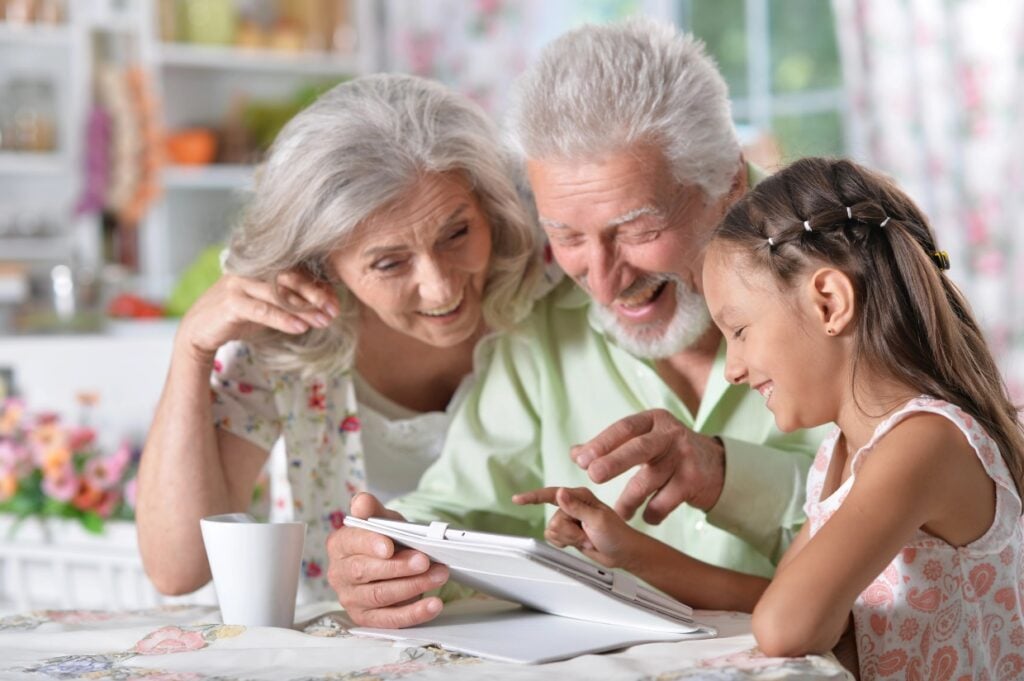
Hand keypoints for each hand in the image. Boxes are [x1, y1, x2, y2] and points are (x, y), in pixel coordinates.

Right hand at [178, 270, 340, 362]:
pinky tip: (300, 328)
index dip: (318, 286)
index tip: (336, 302)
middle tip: (334, 310)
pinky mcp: (230, 301)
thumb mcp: (270, 306)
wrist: (201, 331)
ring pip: (278, 293)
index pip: (296, 271)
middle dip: (315, 293)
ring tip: (323, 321)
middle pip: (290, 277)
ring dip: (304, 308)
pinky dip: (283, 318)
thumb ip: (292, 301)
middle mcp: (251, 270)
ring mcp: (239, 283)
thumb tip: (325, 304)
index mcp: (261, 266)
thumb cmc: (240, 316)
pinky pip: (262, 309)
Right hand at [325, 493, 448, 627]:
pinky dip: (415, 613)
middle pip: (365, 572)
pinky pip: (391, 620)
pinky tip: (433, 605)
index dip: (370, 544)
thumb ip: (372, 510)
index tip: (390, 546)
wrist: (393, 561)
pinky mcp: (367, 619)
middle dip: (398, 567)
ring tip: (439, 576)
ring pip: (381, 596)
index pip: (351, 544)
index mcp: (339, 545)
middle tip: (424, 561)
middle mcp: (339, 574)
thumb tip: (361, 502)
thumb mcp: (382, 520)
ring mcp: (351, 599)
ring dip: (413, 586)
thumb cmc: (385, 539)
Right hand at [512, 486, 645, 570]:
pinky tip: (579, 542)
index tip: (517, 499)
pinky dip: (566, 543)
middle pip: (553, 519)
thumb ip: (576, 507)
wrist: (622, 553)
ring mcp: (570, 519)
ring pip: (553, 530)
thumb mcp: (598, 519)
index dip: (533, 497)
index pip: (551, 495)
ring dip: (570, 538)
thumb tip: (559, 493)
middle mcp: (572, 505)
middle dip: (570, 532)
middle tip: (587, 534)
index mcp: (580, 496)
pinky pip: (554, 538)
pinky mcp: (569, 531)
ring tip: (587, 538)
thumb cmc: (617, 534)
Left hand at [570, 409, 724, 523]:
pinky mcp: (694, 480)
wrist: (716, 465)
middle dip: (614, 462)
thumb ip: (610, 446)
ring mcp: (684, 457)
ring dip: (629, 500)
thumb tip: (576, 453)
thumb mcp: (644, 439)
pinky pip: (665, 501)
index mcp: (654, 420)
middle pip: (639, 448)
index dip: (602, 443)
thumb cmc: (669, 451)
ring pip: (649, 480)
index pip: (624, 428)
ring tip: (618, 513)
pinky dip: (652, 512)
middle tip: (593, 476)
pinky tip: (647, 516)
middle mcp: (670, 435)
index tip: (581, 460)